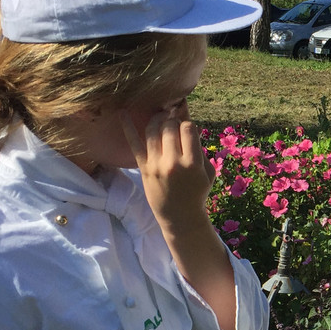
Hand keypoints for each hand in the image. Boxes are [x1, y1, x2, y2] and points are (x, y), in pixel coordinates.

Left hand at [124, 109, 237, 329]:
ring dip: (157, 119)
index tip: (188, 128)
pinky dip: (127, 127)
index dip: (188, 124)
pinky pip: (134, 144)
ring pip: (152, 130)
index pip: (189, 129)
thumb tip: (186, 120)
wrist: (180, 217)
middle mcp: (172, 163)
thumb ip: (199, 147)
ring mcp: (155, 165)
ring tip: (161, 118)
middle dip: (172, 118)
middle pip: (170, 126)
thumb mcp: (207, 171)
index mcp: (192, 164)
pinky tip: (123, 112)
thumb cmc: (197, 193)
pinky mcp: (143, 168)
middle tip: (173, 118)